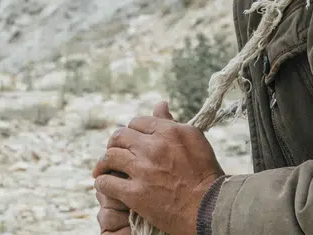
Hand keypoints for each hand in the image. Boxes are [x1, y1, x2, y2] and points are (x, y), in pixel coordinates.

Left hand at [92, 102, 223, 234]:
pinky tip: (105, 184)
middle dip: (114, 143)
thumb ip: (173, 123)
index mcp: (168, 131)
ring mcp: (142, 170)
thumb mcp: (194, 140)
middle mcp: (153, 146)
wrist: (209, 208)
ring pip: (110, 157)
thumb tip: (160, 104)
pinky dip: (103, 182)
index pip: (138, 122)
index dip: (132, 131)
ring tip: (104, 169)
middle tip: (113, 152)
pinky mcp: (135, 194)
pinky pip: (107, 182)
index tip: (131, 141)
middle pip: (120, 136)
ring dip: (104, 163)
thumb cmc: (205, 174)